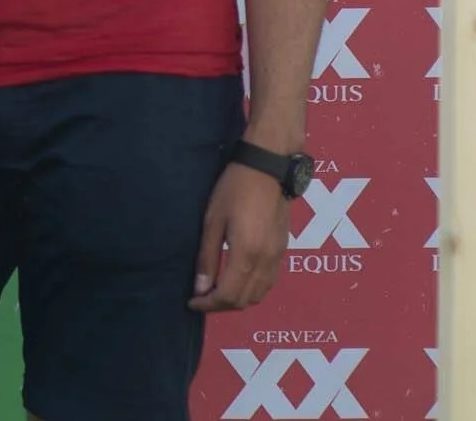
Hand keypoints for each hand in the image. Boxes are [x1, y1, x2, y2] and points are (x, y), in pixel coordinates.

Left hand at [189, 163, 288, 311]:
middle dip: (221, 305)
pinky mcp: (283, 251)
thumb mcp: (212, 221)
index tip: (192, 301)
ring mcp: (277, 257)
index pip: (228, 295)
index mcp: (246, 254)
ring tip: (217, 290)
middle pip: (245, 300)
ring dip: (238, 299)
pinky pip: (268, 282)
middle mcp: (266, 261)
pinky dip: (252, 290)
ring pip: (259, 295)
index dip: (208, 304)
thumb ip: (207, 257)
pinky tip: (237, 279)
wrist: (268, 169)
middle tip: (201, 297)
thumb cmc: (234, 190)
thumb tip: (200, 288)